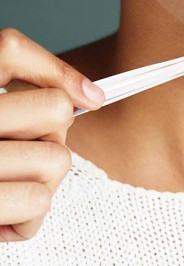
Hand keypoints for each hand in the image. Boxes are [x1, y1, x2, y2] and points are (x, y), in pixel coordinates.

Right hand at [0, 28, 103, 241]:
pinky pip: (37, 201)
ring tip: (13, 181)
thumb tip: (93, 96)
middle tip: (27, 146)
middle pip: (55, 109)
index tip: (90, 97)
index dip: (59, 74)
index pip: (10, 52)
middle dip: (53, 132)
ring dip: (44, 177)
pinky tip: (5, 210)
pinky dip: (30, 213)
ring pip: (56, 158)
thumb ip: (29, 85)